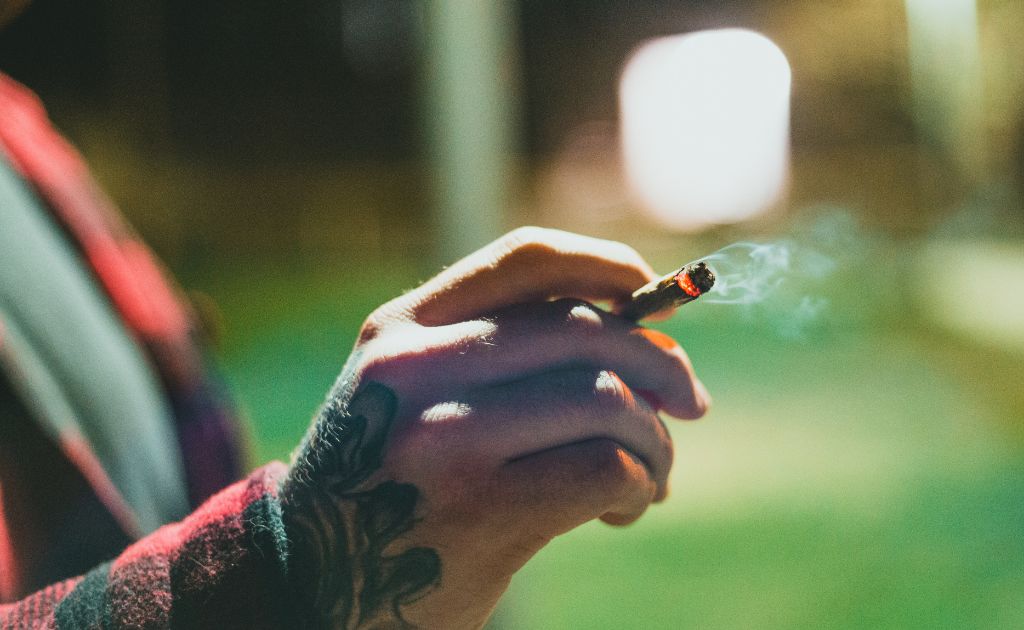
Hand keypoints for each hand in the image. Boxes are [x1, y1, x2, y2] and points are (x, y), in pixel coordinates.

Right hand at [279, 227, 710, 628]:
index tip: (650, 291)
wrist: (312, 587)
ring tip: (650, 474)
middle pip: (584, 329)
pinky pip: (606, 467)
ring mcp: (444, 437)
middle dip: (662, 365)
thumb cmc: (389, 487)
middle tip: (690, 405)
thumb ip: (498, 353)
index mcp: (401, 329)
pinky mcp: (479, 510)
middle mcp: (415, 370)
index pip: (524, 260)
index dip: (605, 264)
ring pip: (607, 398)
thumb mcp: (409, 397)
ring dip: (655, 440)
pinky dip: (638, 484)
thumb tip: (649, 333)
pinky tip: (623, 509)